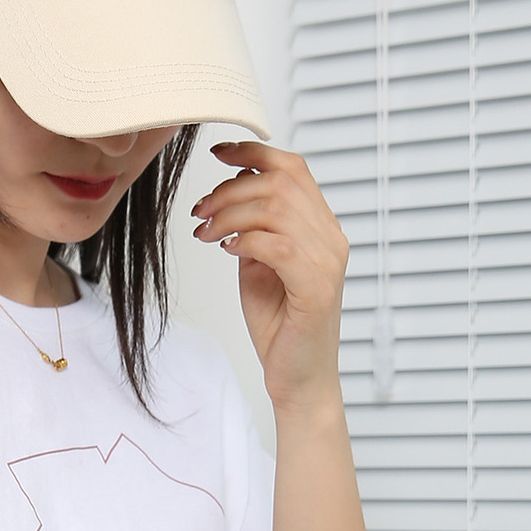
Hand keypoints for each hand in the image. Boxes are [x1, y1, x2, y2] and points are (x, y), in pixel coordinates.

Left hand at [192, 143, 348, 413]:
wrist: (298, 378)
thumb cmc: (280, 326)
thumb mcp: (258, 266)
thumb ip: (254, 229)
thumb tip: (232, 194)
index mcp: (321, 228)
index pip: (294, 169)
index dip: (254, 152)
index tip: (218, 154)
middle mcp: (331, 239)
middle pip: (281, 182)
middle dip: (231, 188)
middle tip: (200, 210)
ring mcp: (327, 262)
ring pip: (276, 209)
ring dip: (230, 214)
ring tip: (205, 232)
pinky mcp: (315, 288)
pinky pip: (277, 245)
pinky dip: (244, 240)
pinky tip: (226, 250)